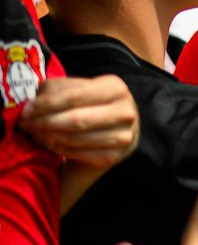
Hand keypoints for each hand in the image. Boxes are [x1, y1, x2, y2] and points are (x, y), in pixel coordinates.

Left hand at [19, 75, 138, 167]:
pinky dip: (58, 150)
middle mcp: (125, 111)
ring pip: (75, 138)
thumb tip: (32, 105)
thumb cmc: (88, 106)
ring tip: (34, 134)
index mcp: (115, 88)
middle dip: (43, 123)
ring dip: (47, 137)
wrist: (112, 131)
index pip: (74, 96)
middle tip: (25, 125)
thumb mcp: (77, 90)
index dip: (45, 105)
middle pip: (75, 119)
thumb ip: (56, 90)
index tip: (25, 112)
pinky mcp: (115, 156)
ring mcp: (123, 136)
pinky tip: (48, 144)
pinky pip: (78, 154)